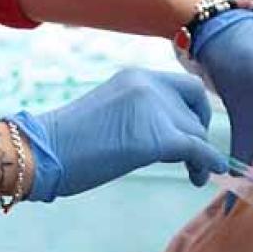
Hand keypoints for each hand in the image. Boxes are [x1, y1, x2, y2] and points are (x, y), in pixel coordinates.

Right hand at [10, 69, 229, 201]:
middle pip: (194, 108)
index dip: (196, 110)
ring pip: (197, 131)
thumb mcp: (111, 113)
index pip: (185, 86)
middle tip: (195, 159)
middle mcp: (148, 84)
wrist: (43, 151)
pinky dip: (209, 162)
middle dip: (199, 133)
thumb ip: (140, 114)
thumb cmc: (67, 141)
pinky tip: (208, 175)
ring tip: (195, 174)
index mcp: (136, 76)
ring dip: (201, 154)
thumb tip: (172, 137)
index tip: (194, 131)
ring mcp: (154, 108)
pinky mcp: (157, 138)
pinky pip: (198, 149)